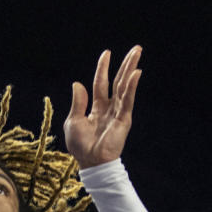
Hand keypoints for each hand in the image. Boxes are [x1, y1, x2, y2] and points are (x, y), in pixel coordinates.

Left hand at [64, 47, 141, 167]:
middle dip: (126, 64)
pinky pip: (128, 100)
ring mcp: (118, 112)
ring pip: (126, 86)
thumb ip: (78, 102)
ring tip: (138, 53)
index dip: (103, 68)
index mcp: (97, 107)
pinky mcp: (124, 119)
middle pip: (119, 81)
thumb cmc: (80, 145)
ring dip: (131, 69)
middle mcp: (110, 107)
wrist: (90, 162)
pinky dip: (132, 87)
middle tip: (136, 49)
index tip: (107, 53)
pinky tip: (136, 74)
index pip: (101, 83)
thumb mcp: (73, 121)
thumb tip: (78, 83)